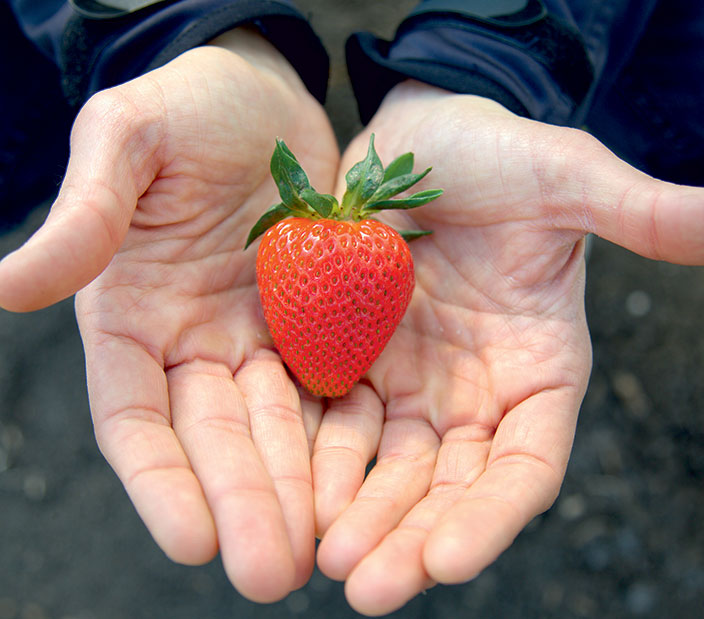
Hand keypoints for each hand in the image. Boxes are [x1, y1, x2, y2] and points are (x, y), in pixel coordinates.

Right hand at [0, 29, 337, 601]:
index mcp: (135, 317)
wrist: (266, 99)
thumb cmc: (188, 107)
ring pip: (279, 430)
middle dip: (242, 504)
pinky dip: (344, 438)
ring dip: (296, 491)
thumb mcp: (130, 137)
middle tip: (273, 573)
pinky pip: (332, 390)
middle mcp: (197, 344)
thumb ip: (85, 212)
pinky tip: (368, 484)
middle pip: (216, 438)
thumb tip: (7, 285)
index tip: (188, 540)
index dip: (159, 479)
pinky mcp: (321, 324)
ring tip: (324, 552)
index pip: (137, 417)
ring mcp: (262, 338)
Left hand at [312, 81, 703, 614]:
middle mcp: (471, 391)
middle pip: (447, 485)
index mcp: (536, 370)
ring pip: (385, 466)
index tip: (449, 561)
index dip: (491, 515)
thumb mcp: (565, 176)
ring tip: (322, 557)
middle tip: (368, 589)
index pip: (523, 465)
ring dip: (356, 513)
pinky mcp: (350, 356)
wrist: (418, 135)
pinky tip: (286, 490)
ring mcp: (408, 380)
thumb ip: (634, 212)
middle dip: (410, 537)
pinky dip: (312, 457)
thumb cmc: (496, 152)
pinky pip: (330, 418)